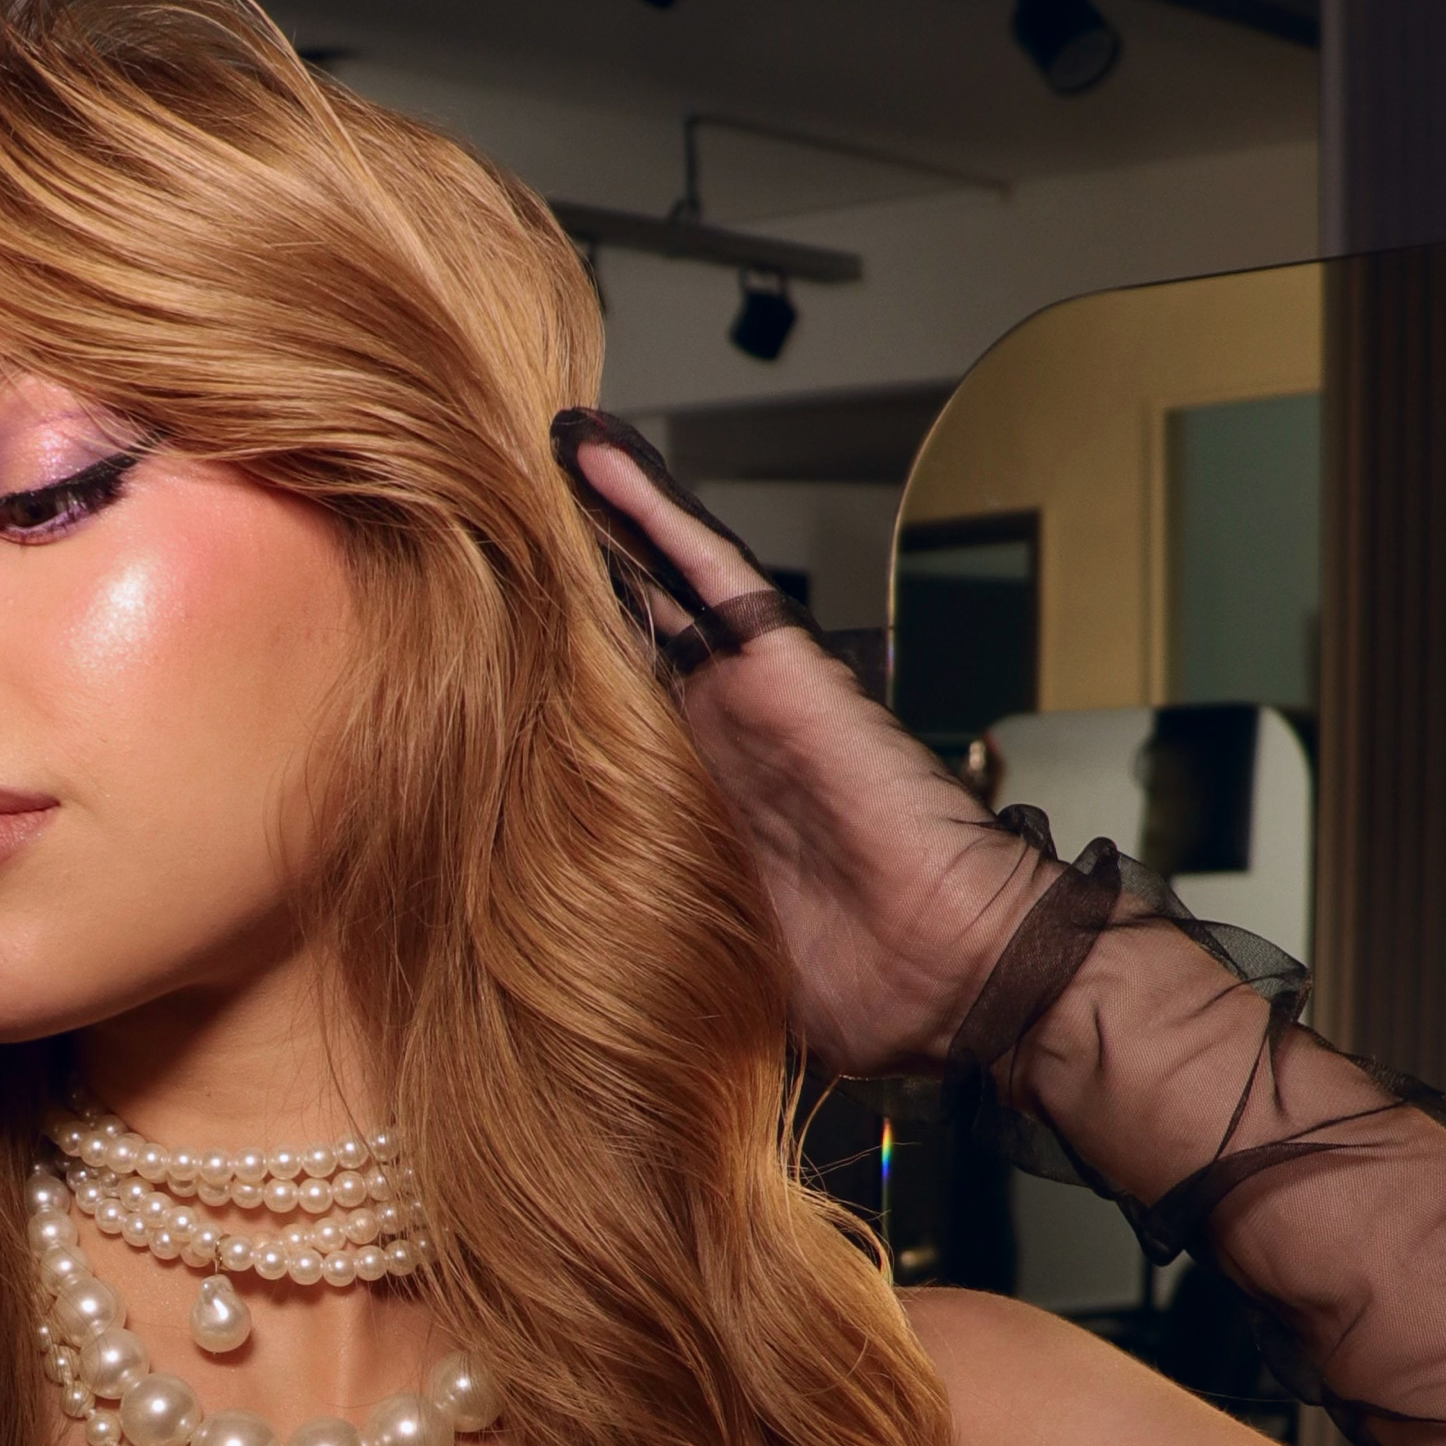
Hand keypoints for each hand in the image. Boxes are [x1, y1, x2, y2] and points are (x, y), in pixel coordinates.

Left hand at [556, 421, 1049, 1078]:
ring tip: (543, 447)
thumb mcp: (722, 969)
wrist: (961, 976)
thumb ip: (659, 948)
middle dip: (576, 574)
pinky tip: (596, 456)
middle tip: (497, 503)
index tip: (485, 638)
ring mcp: (749, 694)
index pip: (613, 723)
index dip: (557, 677)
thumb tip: (574, 998)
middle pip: (632, 632)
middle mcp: (721, 736)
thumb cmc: (873, 990)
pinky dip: (649, 510)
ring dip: (603, 519)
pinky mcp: (778, 668)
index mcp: (705, 804)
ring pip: (658, 584)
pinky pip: (703, 570)